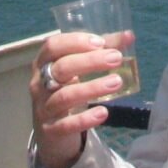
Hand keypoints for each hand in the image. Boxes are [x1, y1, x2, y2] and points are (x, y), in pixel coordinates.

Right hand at [29, 31, 131, 167]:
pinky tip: (103, 112)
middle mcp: (39, 83)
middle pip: (62, 68)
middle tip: (116, 59)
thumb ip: (101, 51)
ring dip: (92, 88)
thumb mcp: (78, 69)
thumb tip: (128, 36)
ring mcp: (43, 107)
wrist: (51, 131)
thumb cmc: (67, 89)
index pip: (53, 46)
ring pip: (65, 96)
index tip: (100, 43)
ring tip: (117, 82)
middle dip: (90, 61)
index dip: (75, 42)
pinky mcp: (50, 129)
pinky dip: (85, 118)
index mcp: (44, 62)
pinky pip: (66, 124)